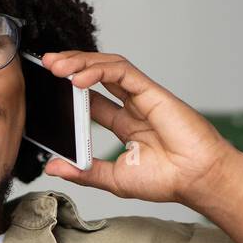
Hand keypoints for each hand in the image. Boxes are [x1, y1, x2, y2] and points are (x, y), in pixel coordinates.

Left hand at [38, 51, 240, 205]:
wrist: (197, 179)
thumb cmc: (166, 180)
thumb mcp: (113, 178)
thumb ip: (84, 171)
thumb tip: (53, 167)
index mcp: (126, 124)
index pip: (92, 99)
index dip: (69, 91)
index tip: (46, 88)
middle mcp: (133, 106)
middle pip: (97, 76)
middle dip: (70, 67)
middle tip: (46, 65)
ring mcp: (143, 97)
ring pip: (107, 67)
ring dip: (80, 62)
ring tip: (56, 65)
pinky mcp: (151, 91)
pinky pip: (121, 72)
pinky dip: (99, 70)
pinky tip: (79, 78)